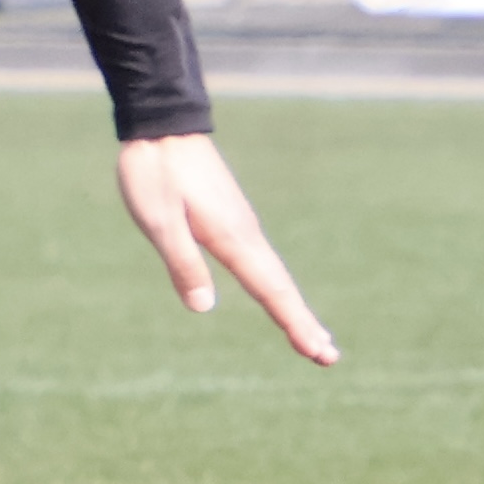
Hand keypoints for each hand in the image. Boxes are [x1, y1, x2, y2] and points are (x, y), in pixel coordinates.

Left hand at [113, 132, 338, 364]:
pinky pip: (261, 262)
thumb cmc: (155, 171)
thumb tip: (203, 307)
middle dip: (303, 323)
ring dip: (293, 308)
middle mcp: (245, 234)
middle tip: (328, 358)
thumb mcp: (159, 221)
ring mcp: (242, 225)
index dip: (294, 323)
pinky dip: (276, 286)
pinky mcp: (232, 218)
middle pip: (280, 288)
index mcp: (232, 238)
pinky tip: (276, 294)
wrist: (162, 125)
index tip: (318, 351)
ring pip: (274, 275)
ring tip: (313, 338)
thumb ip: (182, 262)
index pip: (270, 291)